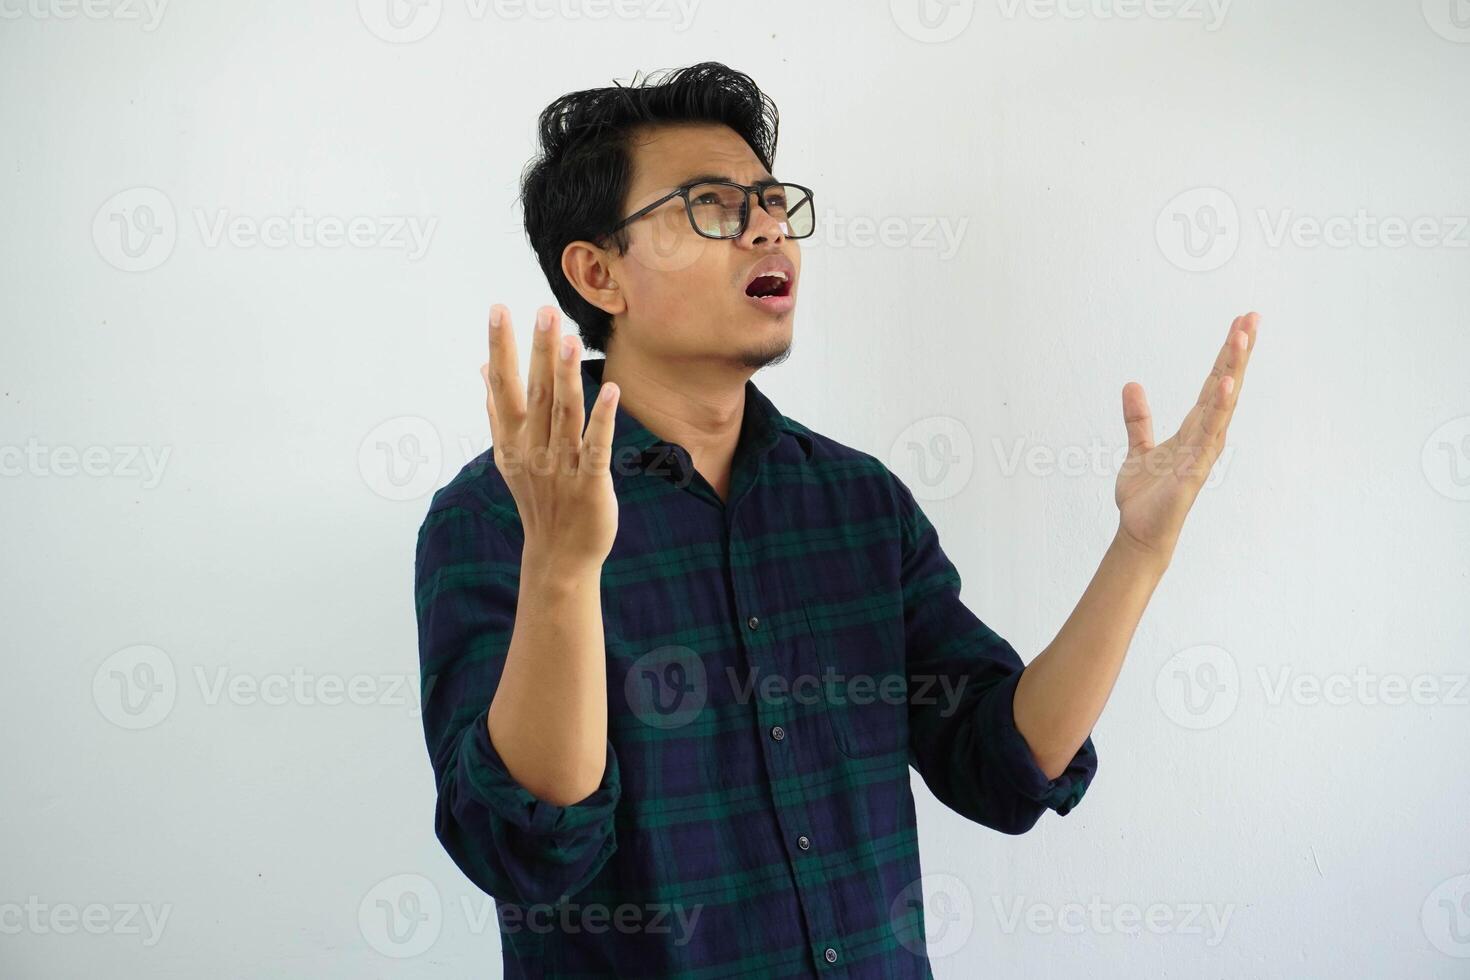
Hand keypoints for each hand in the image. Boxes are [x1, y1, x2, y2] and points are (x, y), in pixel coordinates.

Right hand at [481, 304, 619, 571]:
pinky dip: (602, 419)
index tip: (499, 310)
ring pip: (564, 414)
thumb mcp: (510, 454)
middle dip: (538, 351)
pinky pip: (596, 446)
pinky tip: (609, 390)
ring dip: (566, 376)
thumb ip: (497, 410)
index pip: (503, 385)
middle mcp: (533, 449)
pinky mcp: (590, 482)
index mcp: (512, 440)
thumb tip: (483, 368)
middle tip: (543, 311)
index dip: (501, 347)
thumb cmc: (538, 497)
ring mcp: (561, 466)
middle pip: (535, 393)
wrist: (557, 554)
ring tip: (569, 339)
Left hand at [1114, 311, 1259, 564]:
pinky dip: (1219, 409)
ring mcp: (1203, 452)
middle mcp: (1205, 436)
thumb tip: (1132, 384)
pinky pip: (1208, 434)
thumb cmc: (1146, 496)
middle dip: (1238, 352)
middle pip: (1225, 386)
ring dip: (1233, 370)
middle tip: (1252, 316)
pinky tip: (1226, 385)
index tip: (1241, 323)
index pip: (1213, 384)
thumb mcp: (1138, 448)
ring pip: (1222, 404)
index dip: (1226, 355)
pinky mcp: (1195, 469)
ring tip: (1242, 336)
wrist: (1139, 532)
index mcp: (1193, 429)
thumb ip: (1138, 418)